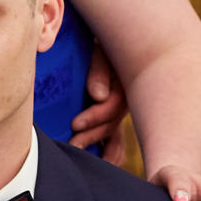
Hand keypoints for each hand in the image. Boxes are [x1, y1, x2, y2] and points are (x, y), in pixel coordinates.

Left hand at [68, 43, 128, 163]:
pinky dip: (111, 152)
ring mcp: (121, 108)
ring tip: (83, 158)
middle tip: (73, 145)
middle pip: (113, 123)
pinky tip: (103, 165)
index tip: (75, 123)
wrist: (115, 36)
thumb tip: (98, 95)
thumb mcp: (103, 47)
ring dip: (101, 149)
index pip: (113, 106)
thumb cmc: (104, 40)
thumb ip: (99, 69)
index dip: (95, 116)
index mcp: (126, 82)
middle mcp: (127, 98)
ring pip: (115, 134)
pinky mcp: (113, 114)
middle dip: (93, 135)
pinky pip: (117, 139)